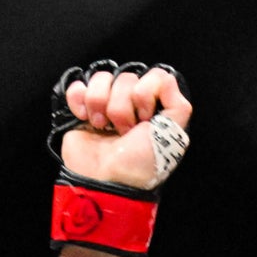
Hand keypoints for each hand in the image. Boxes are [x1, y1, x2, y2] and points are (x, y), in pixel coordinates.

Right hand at [54, 62, 192, 187]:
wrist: (106, 180)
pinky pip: (78, 87)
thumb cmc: (139, 163)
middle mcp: (130, 101)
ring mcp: (105, 104)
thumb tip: (166, 79)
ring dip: (100, 105)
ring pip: (101, 79)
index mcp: (152, 105)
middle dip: (123, 108)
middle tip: (124, 132)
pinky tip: (86, 120)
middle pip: (126, 78)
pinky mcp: (81, 108)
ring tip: (104, 128)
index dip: (146, 94)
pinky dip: (79, 101)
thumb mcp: (172, 136)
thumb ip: (178, 105)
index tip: (145, 120)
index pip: (153, 75)